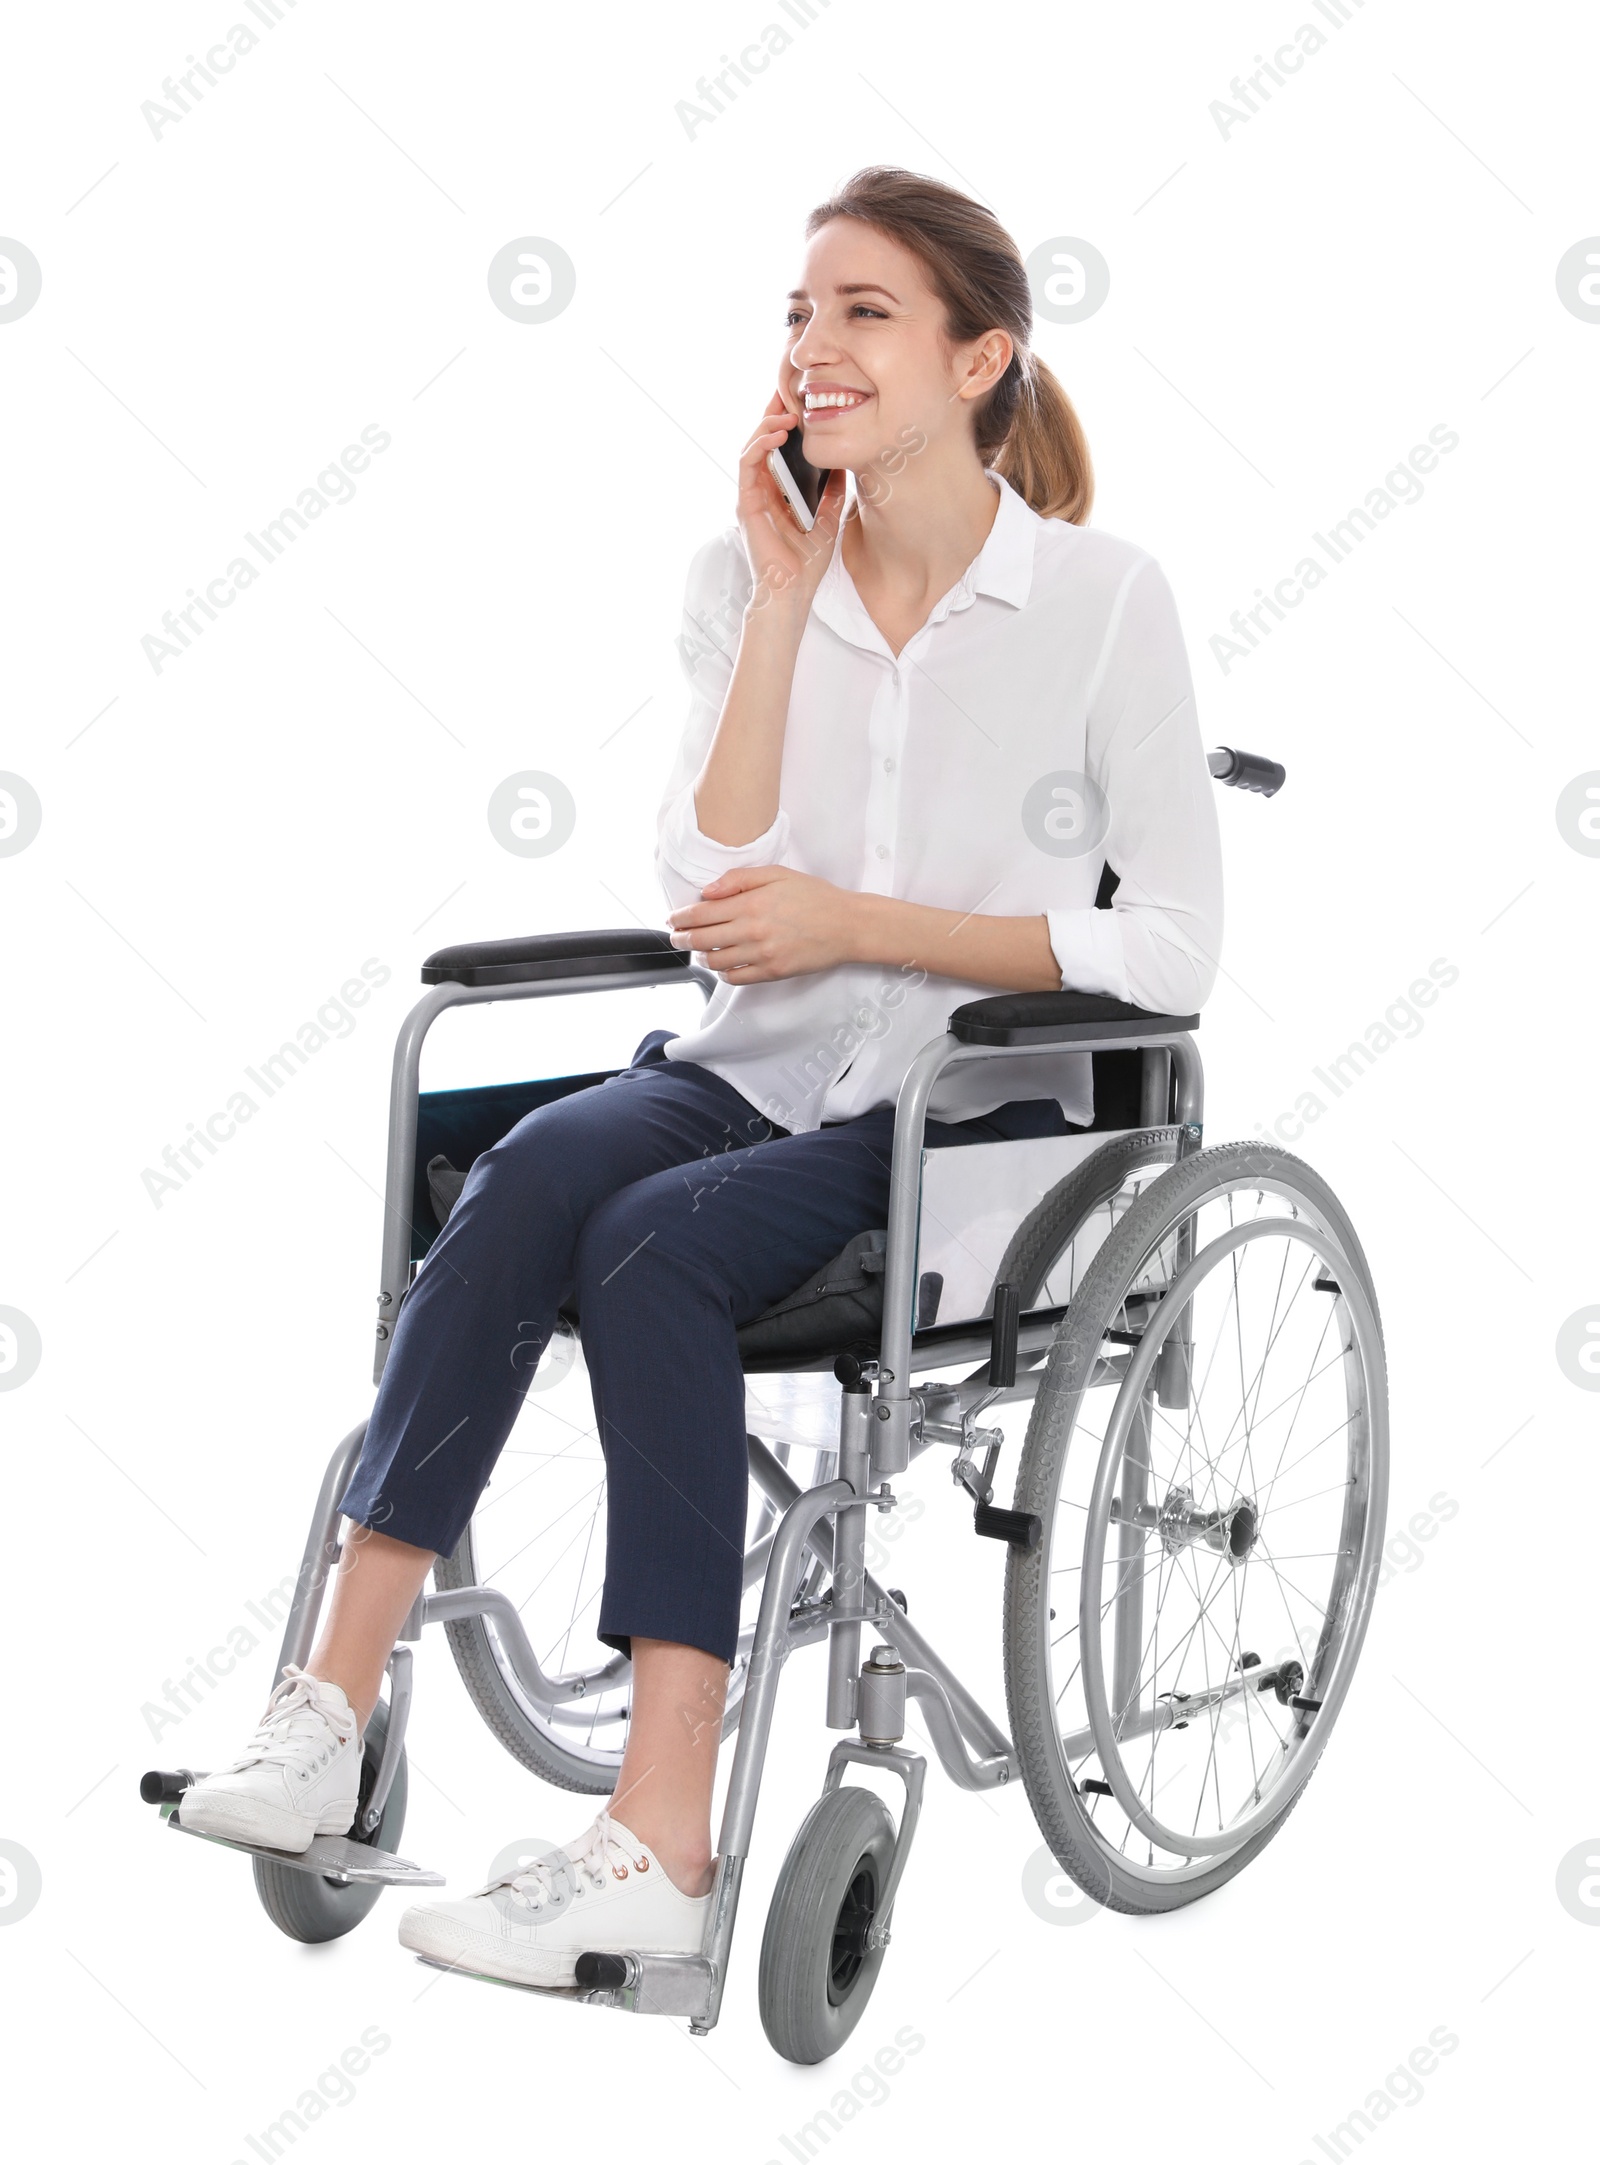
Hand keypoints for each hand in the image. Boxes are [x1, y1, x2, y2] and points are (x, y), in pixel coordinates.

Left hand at [667, 866, 861, 982]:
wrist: (847, 925)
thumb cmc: (815, 897)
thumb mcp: (777, 874)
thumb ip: (739, 879)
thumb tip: (707, 891)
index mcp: (751, 903)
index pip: (702, 914)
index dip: (680, 917)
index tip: (672, 918)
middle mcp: (752, 931)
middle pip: (702, 939)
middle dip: (682, 938)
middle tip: (677, 936)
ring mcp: (762, 955)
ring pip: (716, 961)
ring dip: (702, 956)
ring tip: (700, 949)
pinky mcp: (772, 973)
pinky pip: (736, 977)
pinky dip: (723, 973)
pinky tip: (723, 964)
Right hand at [736, 391, 846, 616]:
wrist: (792, 592)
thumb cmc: (806, 563)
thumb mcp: (830, 517)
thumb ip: (833, 489)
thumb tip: (844, 461)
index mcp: (778, 491)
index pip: (778, 448)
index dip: (786, 422)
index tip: (802, 401)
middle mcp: (760, 489)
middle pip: (762, 441)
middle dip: (774, 413)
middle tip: (789, 390)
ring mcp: (750, 495)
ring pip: (751, 447)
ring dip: (767, 426)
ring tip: (786, 412)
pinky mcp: (745, 504)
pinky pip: (747, 466)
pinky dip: (759, 446)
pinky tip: (775, 435)